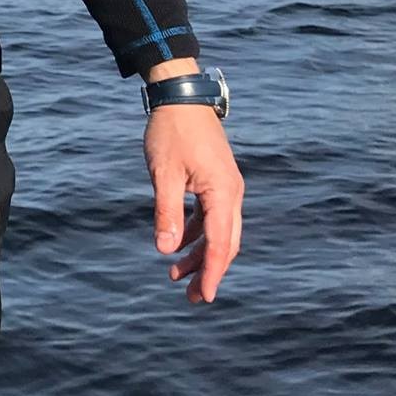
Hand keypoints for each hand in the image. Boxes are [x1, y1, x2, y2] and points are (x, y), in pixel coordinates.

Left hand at [144, 104, 243, 303]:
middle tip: (192, 298)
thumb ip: (166, 212)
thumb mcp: (163, 174)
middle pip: (224, 242)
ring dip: (199, 253)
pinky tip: (177, 244)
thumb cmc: (171, 132)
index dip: (211, 273)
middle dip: (208, 271)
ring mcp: (226, 187)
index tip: (204, 297)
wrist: (180, 97)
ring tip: (175, 275)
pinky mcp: (216, 181)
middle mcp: (232, 193)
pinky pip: (210, 216)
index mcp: (223, 193)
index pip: (219, 243)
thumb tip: (166, 250)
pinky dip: (195, 232)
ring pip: (217, 231)